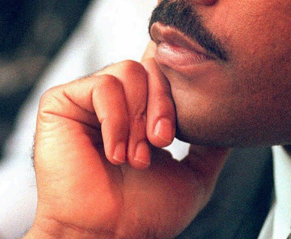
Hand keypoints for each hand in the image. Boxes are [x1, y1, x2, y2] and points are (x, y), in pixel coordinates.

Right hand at [27, 57, 228, 238]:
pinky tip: (114, 152)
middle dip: (162, 106)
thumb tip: (230, 118)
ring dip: (138, 118)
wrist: (107, 236)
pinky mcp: (60, 103)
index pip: (164, 75)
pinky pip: (102, 85)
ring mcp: (86, 100)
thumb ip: (211, 145)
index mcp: (138, 113)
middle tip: (160, 143)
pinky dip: (116, 119)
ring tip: (134, 156)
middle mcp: (113, 102)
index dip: (177, 96)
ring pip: (129, 71)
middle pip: (150, 68)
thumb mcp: (194, 175)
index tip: (178, 137)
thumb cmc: (142, 215)